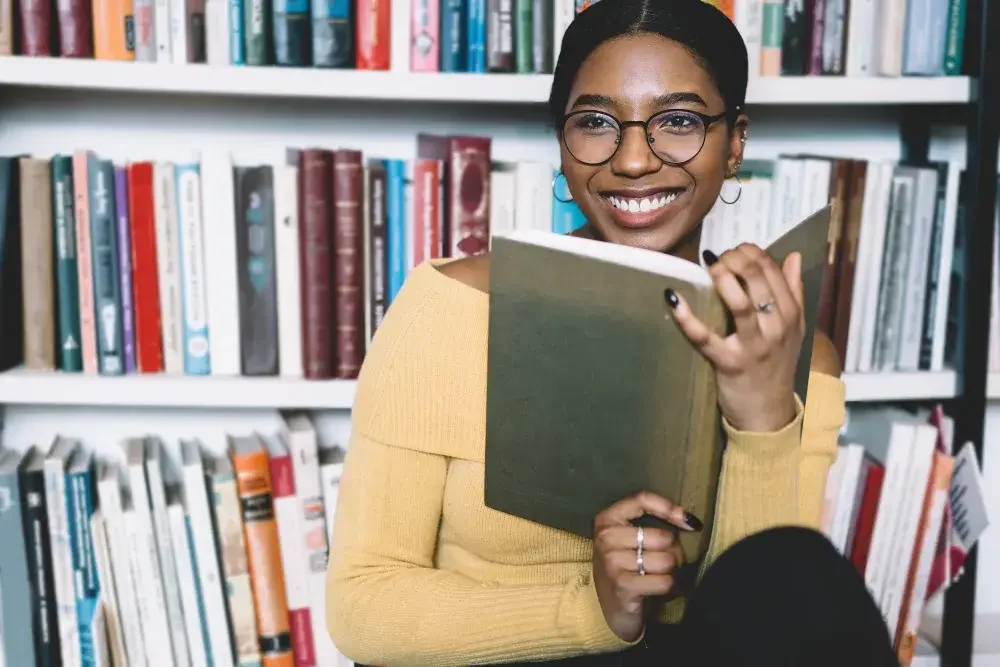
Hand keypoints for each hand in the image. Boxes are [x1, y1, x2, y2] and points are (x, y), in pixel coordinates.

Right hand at [592, 491, 696, 641]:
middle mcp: (606, 537)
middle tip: (664, 563)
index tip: (691, 523)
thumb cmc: (627, 570)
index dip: (670, 508)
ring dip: (671, 572)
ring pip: (666, 559)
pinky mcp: (623, 585)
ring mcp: (612, 561)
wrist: (613, 611)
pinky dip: (669, 587)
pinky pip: (665, 580)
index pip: (642, 499)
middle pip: (662, 536)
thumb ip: (652, 525)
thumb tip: (691, 521)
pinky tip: (658, 589)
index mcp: (607, 519)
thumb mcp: (630, 541)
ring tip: (659, 576)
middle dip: (673, 552)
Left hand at [666, 244, 803, 432]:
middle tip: (719, 258)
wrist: (768, 413)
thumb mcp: (794, 329)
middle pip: (757, 280)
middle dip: (736, 259)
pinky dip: (686, 317)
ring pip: (739, 303)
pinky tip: (673, 298)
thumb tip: (792, 257)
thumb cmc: (776, 366)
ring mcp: (752, 346)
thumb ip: (794, 291)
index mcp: (791, 315)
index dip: (752, 253)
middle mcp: (775, 328)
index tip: (735, 250)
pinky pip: (704, 337)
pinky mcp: (727, 363)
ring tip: (710, 266)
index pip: (773, 271)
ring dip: (722, 277)